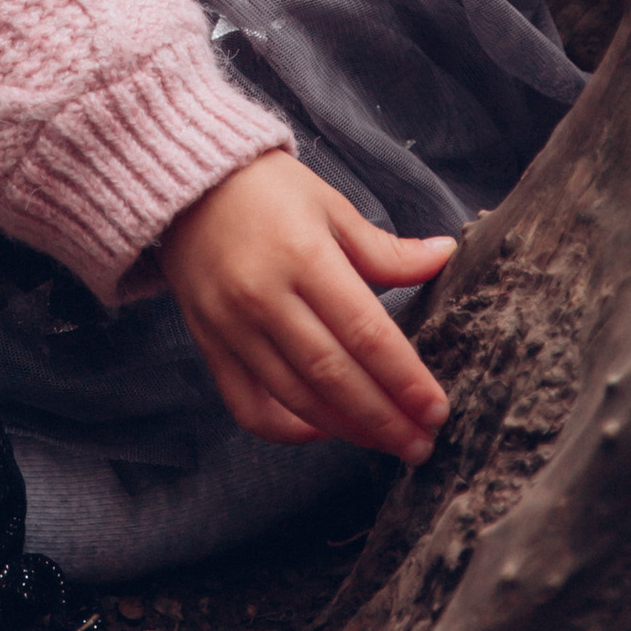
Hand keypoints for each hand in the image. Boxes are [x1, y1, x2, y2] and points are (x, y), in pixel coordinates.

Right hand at [158, 154, 456, 461]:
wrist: (188, 186)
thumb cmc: (267, 189)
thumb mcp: (331, 206)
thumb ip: (384, 249)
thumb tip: (442, 257)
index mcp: (303, 256)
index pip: (366, 333)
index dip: (405, 379)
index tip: (436, 409)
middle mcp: (264, 298)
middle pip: (334, 376)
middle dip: (385, 418)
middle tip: (421, 445)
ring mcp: (232, 326)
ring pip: (297, 397)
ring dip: (348, 429)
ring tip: (387, 442)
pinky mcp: (210, 345)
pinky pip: (247, 406)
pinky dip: (286, 430)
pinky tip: (323, 430)